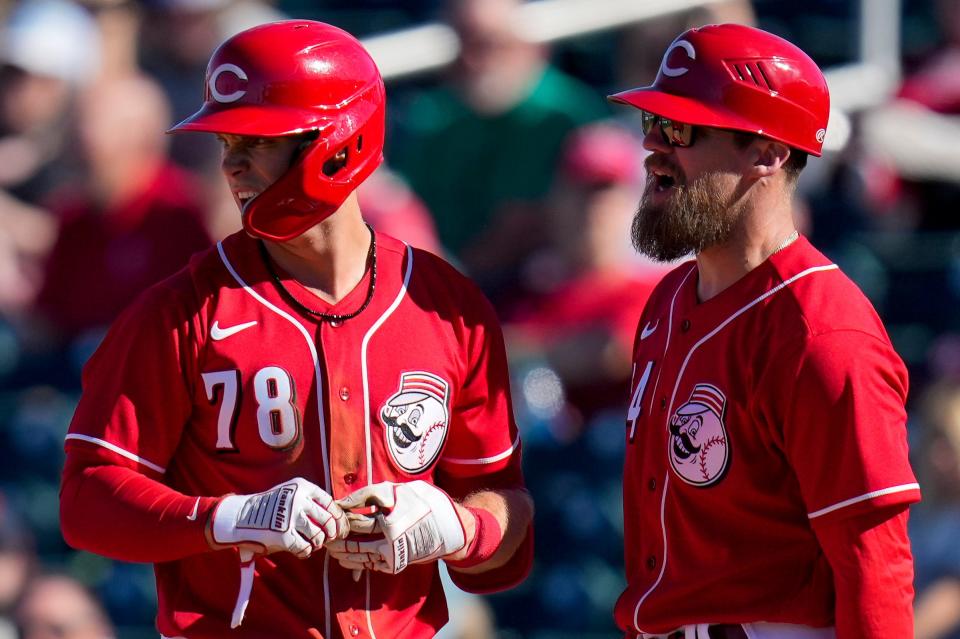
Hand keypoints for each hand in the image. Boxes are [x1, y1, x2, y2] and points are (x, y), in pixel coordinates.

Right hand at [211, 477, 347, 558]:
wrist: (240, 516)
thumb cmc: (270, 507)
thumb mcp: (290, 493)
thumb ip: (310, 502)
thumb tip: (338, 520)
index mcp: (302, 486)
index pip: (330, 503)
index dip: (337, 517)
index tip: (339, 527)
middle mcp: (298, 499)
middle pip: (327, 520)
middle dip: (331, 533)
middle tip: (328, 539)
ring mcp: (291, 517)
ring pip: (318, 535)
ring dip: (318, 543)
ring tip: (312, 544)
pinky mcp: (283, 535)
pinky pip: (305, 548)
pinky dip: (306, 552)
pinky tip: (301, 550)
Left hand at [328, 481, 465, 573]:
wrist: (454, 531)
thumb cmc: (432, 505)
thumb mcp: (410, 489)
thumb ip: (386, 492)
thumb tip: (359, 496)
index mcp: (394, 503)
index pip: (359, 500)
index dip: (344, 502)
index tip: (334, 504)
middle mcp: (390, 525)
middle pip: (354, 525)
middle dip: (338, 525)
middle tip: (327, 525)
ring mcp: (392, 545)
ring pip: (358, 548)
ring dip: (341, 547)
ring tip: (329, 546)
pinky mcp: (395, 560)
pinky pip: (369, 563)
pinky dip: (354, 562)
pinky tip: (344, 560)